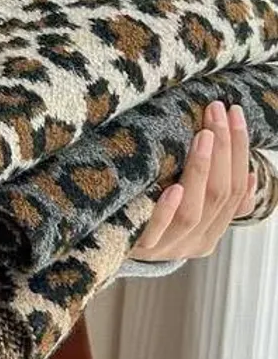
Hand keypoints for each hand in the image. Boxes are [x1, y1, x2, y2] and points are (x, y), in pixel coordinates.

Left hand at [129, 101, 256, 261]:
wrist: (108, 245)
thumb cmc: (152, 214)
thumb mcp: (188, 205)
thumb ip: (213, 192)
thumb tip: (250, 173)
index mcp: (212, 230)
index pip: (236, 188)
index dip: (238, 150)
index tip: (234, 113)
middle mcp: (196, 240)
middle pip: (219, 194)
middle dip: (223, 150)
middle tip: (216, 111)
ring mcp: (168, 246)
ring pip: (194, 211)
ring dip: (200, 170)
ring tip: (204, 136)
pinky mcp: (139, 247)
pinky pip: (155, 230)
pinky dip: (168, 209)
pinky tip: (174, 187)